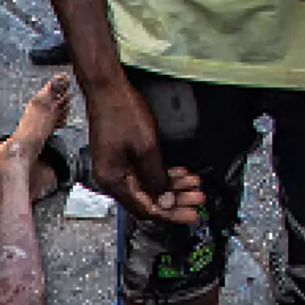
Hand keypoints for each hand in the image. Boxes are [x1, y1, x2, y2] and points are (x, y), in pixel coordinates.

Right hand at [85, 80, 205, 224]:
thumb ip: (157, 177)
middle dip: (175, 201)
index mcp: (113, 180)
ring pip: (148, 188)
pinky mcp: (120, 159)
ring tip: (193, 186)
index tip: (190, 214)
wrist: (107, 90)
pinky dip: (162, 176)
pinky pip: (143, 175)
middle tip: (196, 201)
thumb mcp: (146, 147)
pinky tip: (179, 175)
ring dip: (172, 188)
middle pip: (147, 201)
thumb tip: (166, 200)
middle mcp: (111, 179)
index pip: (144, 208)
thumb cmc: (121, 112)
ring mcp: (115, 169)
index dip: (170, 213)